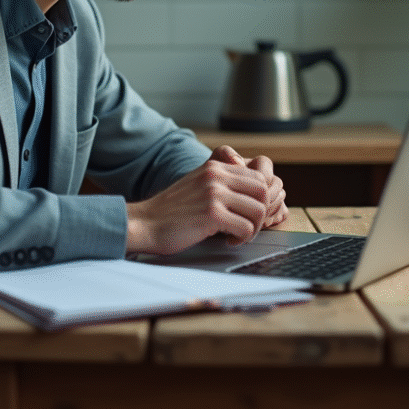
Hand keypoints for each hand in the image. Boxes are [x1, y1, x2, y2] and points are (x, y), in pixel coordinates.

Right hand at [125, 150, 278, 254]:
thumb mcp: (197, 183)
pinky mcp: (212, 214)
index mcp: (214, 167)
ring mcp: (214, 194)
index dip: (260, 198)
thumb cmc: (171, 210)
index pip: (257, 176)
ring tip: (238, 235)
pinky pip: (245, 227)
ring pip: (258, 210)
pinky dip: (242, 239)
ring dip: (253, 228)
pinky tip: (229, 241)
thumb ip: (221, 181)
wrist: (145, 224)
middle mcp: (216, 176)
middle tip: (248, 226)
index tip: (249, 213)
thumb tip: (251, 191)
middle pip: (263, 191)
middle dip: (261, 213)